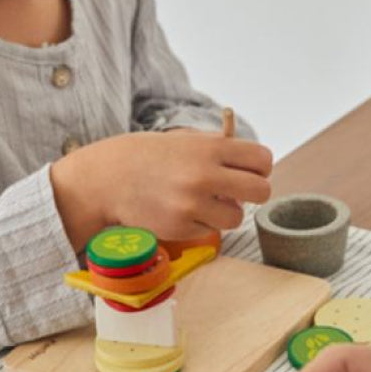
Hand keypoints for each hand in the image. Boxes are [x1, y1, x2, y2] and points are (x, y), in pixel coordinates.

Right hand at [51, 130, 271, 249]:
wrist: (108, 178)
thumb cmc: (149, 156)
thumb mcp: (185, 140)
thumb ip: (220, 149)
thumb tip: (256, 165)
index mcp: (210, 148)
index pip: (262, 160)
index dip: (259, 168)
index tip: (250, 171)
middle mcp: (205, 175)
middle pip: (261, 191)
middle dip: (253, 193)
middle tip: (237, 192)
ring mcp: (192, 204)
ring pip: (236, 217)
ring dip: (225, 212)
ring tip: (203, 202)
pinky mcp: (181, 227)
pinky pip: (210, 231)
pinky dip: (201, 223)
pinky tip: (180, 211)